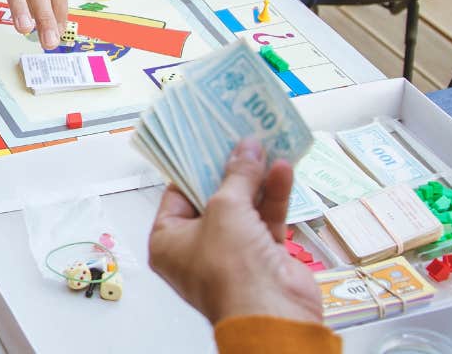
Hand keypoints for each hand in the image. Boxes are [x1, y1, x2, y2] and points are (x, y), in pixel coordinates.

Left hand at [148, 140, 320, 324]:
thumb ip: (237, 176)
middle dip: (230, 170)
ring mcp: (232, 255)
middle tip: (239, 139)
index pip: (177, 195)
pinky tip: (282, 170)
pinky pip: (265, 220)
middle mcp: (198, 250)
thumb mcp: (226, 207)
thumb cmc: (231, 268)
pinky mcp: (263, 258)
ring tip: (265, 146)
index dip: (194, 167)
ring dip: (256, 179)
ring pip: (243, 208)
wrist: (272, 312)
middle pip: (213, 199)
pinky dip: (273, 197)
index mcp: (169, 242)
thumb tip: (246, 150)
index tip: (208, 141)